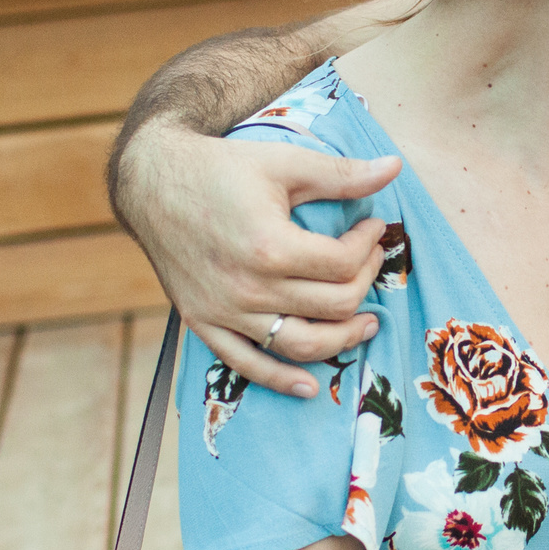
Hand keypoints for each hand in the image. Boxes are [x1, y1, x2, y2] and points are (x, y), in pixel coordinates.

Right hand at [116, 119, 399, 395]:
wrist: (153, 182)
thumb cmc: (220, 169)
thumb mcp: (284, 163)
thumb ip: (342, 173)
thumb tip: (395, 167)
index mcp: (270, 246)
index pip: (344, 264)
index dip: (369, 246)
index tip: (372, 227)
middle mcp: (248, 287)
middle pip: (333, 306)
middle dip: (364, 283)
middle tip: (369, 262)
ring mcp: (225, 312)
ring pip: (302, 345)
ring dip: (343, 340)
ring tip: (366, 324)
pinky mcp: (204, 323)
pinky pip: (248, 365)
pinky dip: (282, 380)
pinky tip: (309, 386)